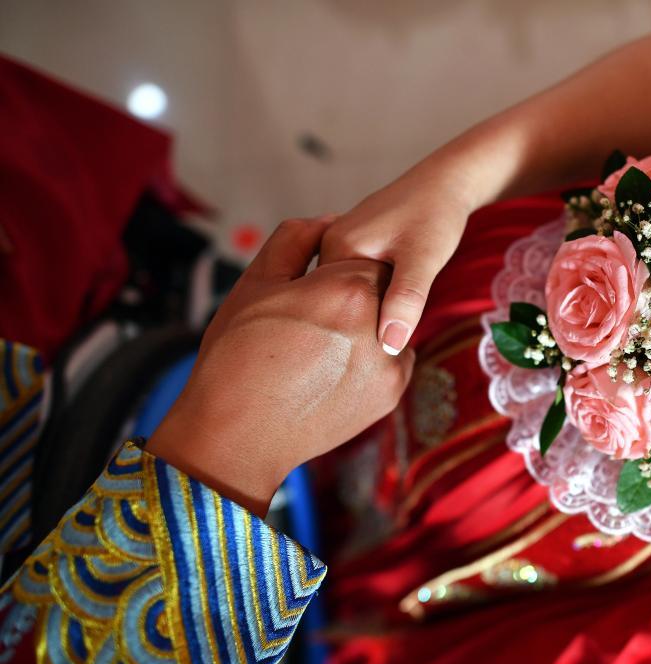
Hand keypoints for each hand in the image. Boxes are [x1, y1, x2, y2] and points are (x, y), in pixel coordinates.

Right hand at [147, 217, 414, 515]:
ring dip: (365, 331)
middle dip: (354, 302)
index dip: (338, 274)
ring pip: (387, 328)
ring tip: (320, 352)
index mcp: (347, 288)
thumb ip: (295, 240)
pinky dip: (368, 363)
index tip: (315, 292)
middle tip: (315, 324)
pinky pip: (390, 363)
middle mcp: (378, 324)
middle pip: (380, 294)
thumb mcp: (256, 284)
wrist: (238, 434)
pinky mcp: (390, 395)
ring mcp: (389, 365)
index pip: (365, 260)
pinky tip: (331, 374)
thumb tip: (327, 219)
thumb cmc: (237, 354)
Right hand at [319, 169, 472, 354]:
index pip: (333, 306)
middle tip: (393, 337)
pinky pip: (356, 280)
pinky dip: (374, 293)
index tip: (387, 344)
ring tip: (395, 319)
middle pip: (338, 300)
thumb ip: (406, 300)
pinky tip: (394, 298)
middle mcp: (330, 243)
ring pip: (348, 292)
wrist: (448, 182)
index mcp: (336, 247)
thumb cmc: (437, 214)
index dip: (361, 329)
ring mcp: (340, 242)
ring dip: (370, 308)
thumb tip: (388, 344)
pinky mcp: (355, 245)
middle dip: (364, 319)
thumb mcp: (424, 260)